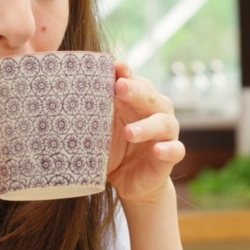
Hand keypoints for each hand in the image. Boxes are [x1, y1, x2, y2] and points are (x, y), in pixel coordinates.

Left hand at [106, 61, 184, 206]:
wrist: (131, 182)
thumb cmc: (115, 147)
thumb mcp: (103, 129)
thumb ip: (97, 109)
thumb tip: (74, 89)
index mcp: (138, 100)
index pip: (134, 81)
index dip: (126, 74)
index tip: (116, 67)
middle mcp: (156, 112)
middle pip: (150, 96)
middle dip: (135, 91)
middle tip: (120, 87)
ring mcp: (166, 133)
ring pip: (163, 123)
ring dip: (147, 126)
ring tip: (129, 132)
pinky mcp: (171, 155)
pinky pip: (175, 149)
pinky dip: (167, 149)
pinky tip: (156, 150)